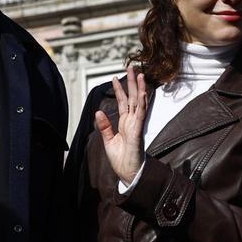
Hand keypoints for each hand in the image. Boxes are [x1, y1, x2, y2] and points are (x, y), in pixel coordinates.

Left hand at [95, 65, 147, 184]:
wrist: (128, 174)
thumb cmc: (121, 160)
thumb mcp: (108, 141)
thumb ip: (105, 127)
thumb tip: (98, 112)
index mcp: (125, 124)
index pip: (123, 103)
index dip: (119, 90)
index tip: (115, 77)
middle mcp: (132, 122)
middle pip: (133, 98)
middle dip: (132, 83)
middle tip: (132, 67)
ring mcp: (136, 126)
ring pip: (140, 103)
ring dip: (141, 88)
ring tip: (140, 74)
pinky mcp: (138, 132)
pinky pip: (141, 115)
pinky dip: (142, 103)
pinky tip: (143, 93)